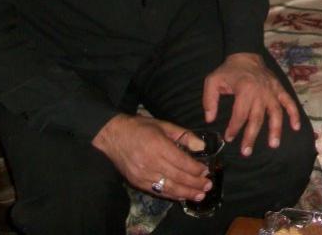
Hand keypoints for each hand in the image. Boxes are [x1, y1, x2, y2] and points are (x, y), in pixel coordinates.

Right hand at [91, 114, 209, 200]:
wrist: (113, 136)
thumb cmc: (140, 128)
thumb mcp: (164, 125)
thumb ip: (183, 135)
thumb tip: (201, 147)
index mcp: (158, 146)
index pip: (182, 162)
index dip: (196, 169)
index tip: (206, 171)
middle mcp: (151, 163)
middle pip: (177, 177)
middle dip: (195, 183)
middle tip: (208, 186)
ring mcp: (143, 175)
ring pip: (168, 188)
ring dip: (186, 193)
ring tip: (199, 195)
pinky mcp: (137, 182)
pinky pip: (157, 192)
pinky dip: (171, 195)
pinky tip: (182, 196)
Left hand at [202, 52, 301, 155]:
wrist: (246, 55)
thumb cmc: (228, 70)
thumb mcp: (212, 81)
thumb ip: (209, 100)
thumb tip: (210, 119)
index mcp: (244, 90)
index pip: (239, 115)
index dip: (233, 128)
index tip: (228, 138)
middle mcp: (260, 92)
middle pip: (257, 118)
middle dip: (251, 136)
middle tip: (246, 152)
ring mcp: (272, 91)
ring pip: (275, 113)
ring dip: (275, 130)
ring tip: (273, 145)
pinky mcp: (279, 89)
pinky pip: (289, 102)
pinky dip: (294, 114)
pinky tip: (296, 127)